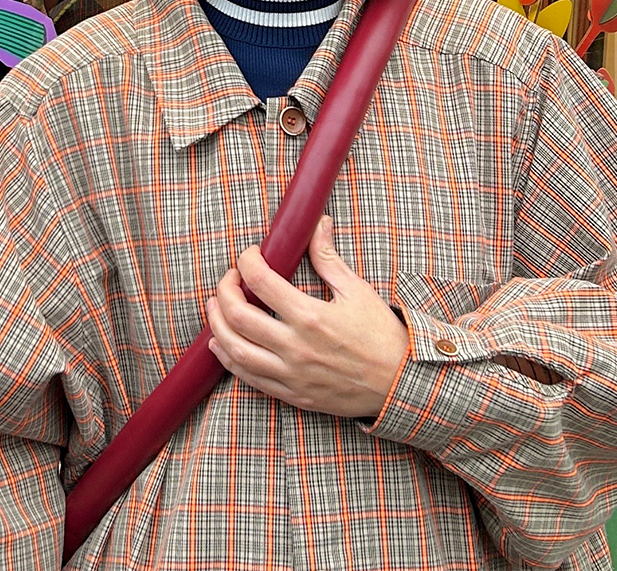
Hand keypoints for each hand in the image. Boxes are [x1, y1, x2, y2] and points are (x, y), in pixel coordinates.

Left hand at [205, 216, 408, 419]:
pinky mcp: (294, 395)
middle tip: (228, 280)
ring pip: (237, 350)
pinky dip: (229, 359)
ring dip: (217, 326)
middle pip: (239, 316)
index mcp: (311, 316)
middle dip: (224, 292)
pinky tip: (221, 344)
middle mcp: (296, 347)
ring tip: (214, 308)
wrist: (401, 384)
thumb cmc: (382, 334)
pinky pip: (251, 378)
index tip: (248, 255)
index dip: (246, 261)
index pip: (261, 281)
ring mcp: (292, 374)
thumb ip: (328, 257)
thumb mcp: (357, 291)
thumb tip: (318, 223)